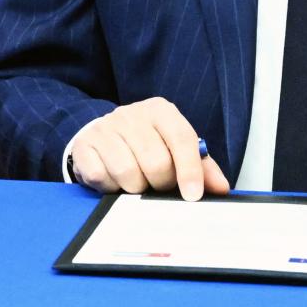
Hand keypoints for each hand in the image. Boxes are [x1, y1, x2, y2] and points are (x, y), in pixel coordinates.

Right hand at [69, 97, 229, 199]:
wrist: (103, 135)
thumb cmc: (145, 144)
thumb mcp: (175, 148)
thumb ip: (200, 166)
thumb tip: (221, 188)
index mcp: (160, 111)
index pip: (181, 138)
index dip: (190, 170)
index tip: (193, 196)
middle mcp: (132, 115)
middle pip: (156, 161)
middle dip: (161, 184)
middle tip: (159, 186)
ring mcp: (106, 128)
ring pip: (128, 172)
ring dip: (135, 188)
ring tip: (137, 183)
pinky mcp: (85, 146)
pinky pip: (102, 177)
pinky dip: (111, 187)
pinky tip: (114, 181)